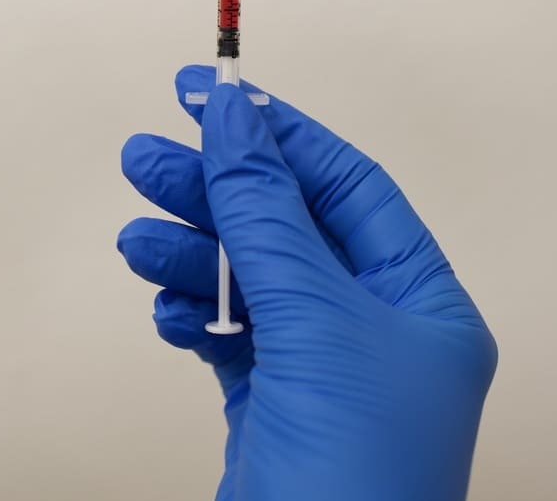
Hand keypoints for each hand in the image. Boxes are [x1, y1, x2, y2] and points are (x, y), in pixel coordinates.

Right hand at [119, 66, 496, 500]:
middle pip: (283, 227)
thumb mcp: (312, 320)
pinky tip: (166, 308)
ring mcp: (320, 368)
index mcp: (421, 300)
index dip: (277, 133)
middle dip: (213, 190)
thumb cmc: (352, 472)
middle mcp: (376, 328)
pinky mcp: (271, 405)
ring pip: (245, 279)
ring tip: (135, 234)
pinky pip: (226, 333)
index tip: (209, 94)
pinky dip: (192, 314)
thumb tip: (232, 116)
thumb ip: (265, 212)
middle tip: (144, 155)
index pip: (345, 184)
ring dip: (189, 253)